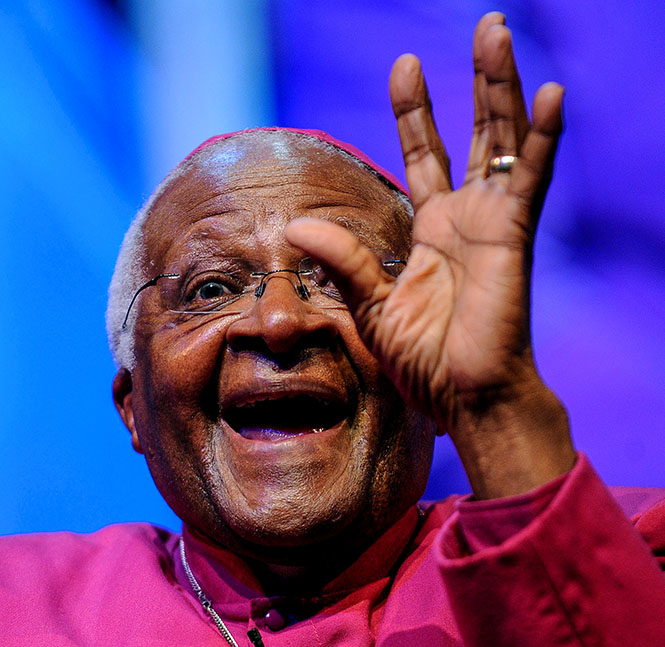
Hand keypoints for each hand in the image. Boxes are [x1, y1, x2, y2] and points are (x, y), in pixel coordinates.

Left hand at [287, 13, 574, 496]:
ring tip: (497, 33)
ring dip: (503, 87)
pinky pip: (532, 178)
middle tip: (482, 26)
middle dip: (475, 82)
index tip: (407, 67)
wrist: (465, 398)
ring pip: (503, 140)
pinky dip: (543, 138)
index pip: (425, 155)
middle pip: (474, 134)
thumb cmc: (423, 364)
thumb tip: (295, 227)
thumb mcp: (371, 308)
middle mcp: (467, 218)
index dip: (417, 113)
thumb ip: (342, 262)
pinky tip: (551, 94)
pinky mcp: (513, 236)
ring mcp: (493, 223)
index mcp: (432, 232)